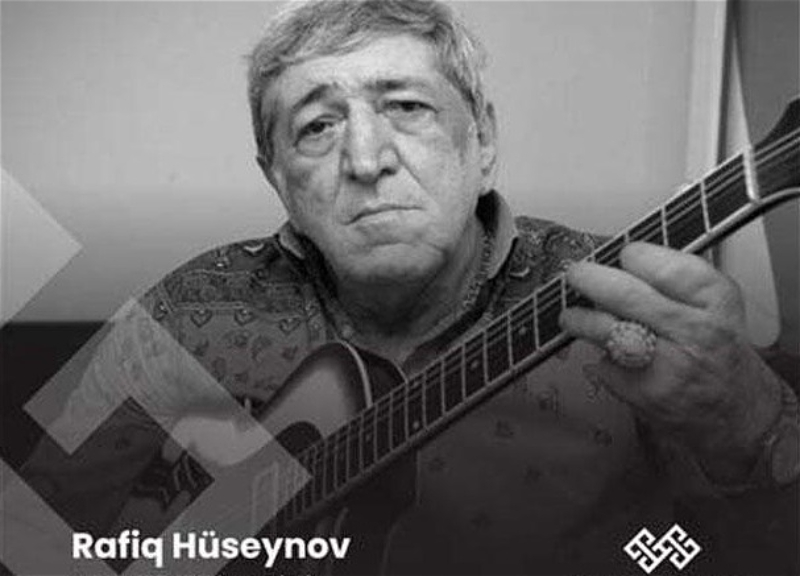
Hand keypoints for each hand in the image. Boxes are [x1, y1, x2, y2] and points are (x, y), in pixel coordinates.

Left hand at [559, 242, 783, 482]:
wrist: (737, 412)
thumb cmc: (718, 351)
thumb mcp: (716, 306)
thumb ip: (674, 281)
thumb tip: (618, 261)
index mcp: (714, 301)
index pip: (665, 267)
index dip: (634, 256)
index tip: (622, 256)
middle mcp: (694, 332)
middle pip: (626, 295)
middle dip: (590, 279)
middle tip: (576, 275)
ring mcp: (668, 366)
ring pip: (606, 330)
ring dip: (578, 319)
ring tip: (571, 316)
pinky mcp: (645, 393)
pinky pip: (604, 364)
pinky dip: (599, 357)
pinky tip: (609, 355)